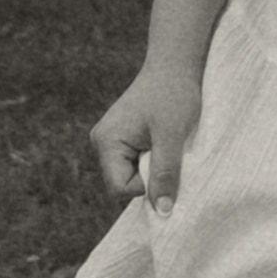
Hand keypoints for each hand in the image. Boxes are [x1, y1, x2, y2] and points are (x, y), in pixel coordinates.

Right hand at [91, 59, 196, 215]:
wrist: (175, 66)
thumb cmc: (173, 95)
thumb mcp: (172, 136)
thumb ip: (165, 173)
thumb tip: (163, 211)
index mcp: (106, 142)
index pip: (120, 189)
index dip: (146, 187)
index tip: (167, 165)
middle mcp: (101, 143)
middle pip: (123, 185)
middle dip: (149, 178)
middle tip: (169, 153)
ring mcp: (110, 141)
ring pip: (131, 175)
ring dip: (152, 168)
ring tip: (167, 144)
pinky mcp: (122, 139)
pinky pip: (135, 164)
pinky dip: (152, 160)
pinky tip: (163, 143)